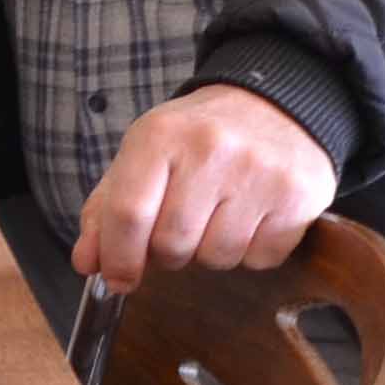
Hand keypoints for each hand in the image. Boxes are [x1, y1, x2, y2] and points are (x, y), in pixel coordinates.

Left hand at [71, 87, 334, 293]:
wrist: (275, 105)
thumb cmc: (199, 137)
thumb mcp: (144, 155)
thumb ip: (108, 209)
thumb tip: (87, 262)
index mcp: (161, 136)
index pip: (127, 213)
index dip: (118, 257)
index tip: (119, 278)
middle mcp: (210, 151)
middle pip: (171, 245)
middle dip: (168, 253)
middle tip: (178, 229)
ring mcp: (258, 173)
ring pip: (217, 258)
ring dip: (210, 252)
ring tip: (217, 216)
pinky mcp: (297, 196)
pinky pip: (259, 259)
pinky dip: (250, 252)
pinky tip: (251, 217)